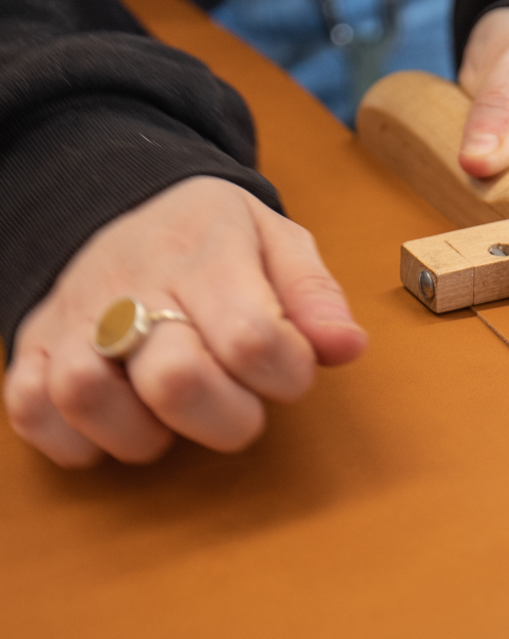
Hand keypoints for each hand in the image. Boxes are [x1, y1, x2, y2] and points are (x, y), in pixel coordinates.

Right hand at [4, 177, 365, 466]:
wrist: (125, 199)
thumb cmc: (215, 235)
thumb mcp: (279, 242)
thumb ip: (315, 296)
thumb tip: (347, 347)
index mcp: (206, 256)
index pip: (250, 337)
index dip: (285, 375)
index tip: (291, 373)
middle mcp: (133, 286)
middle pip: (175, 379)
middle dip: (227, 419)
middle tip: (240, 410)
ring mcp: (74, 317)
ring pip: (89, 396)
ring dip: (143, 433)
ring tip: (172, 418)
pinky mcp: (33, 345)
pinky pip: (30, 409)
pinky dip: (70, 439)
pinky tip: (115, 424)